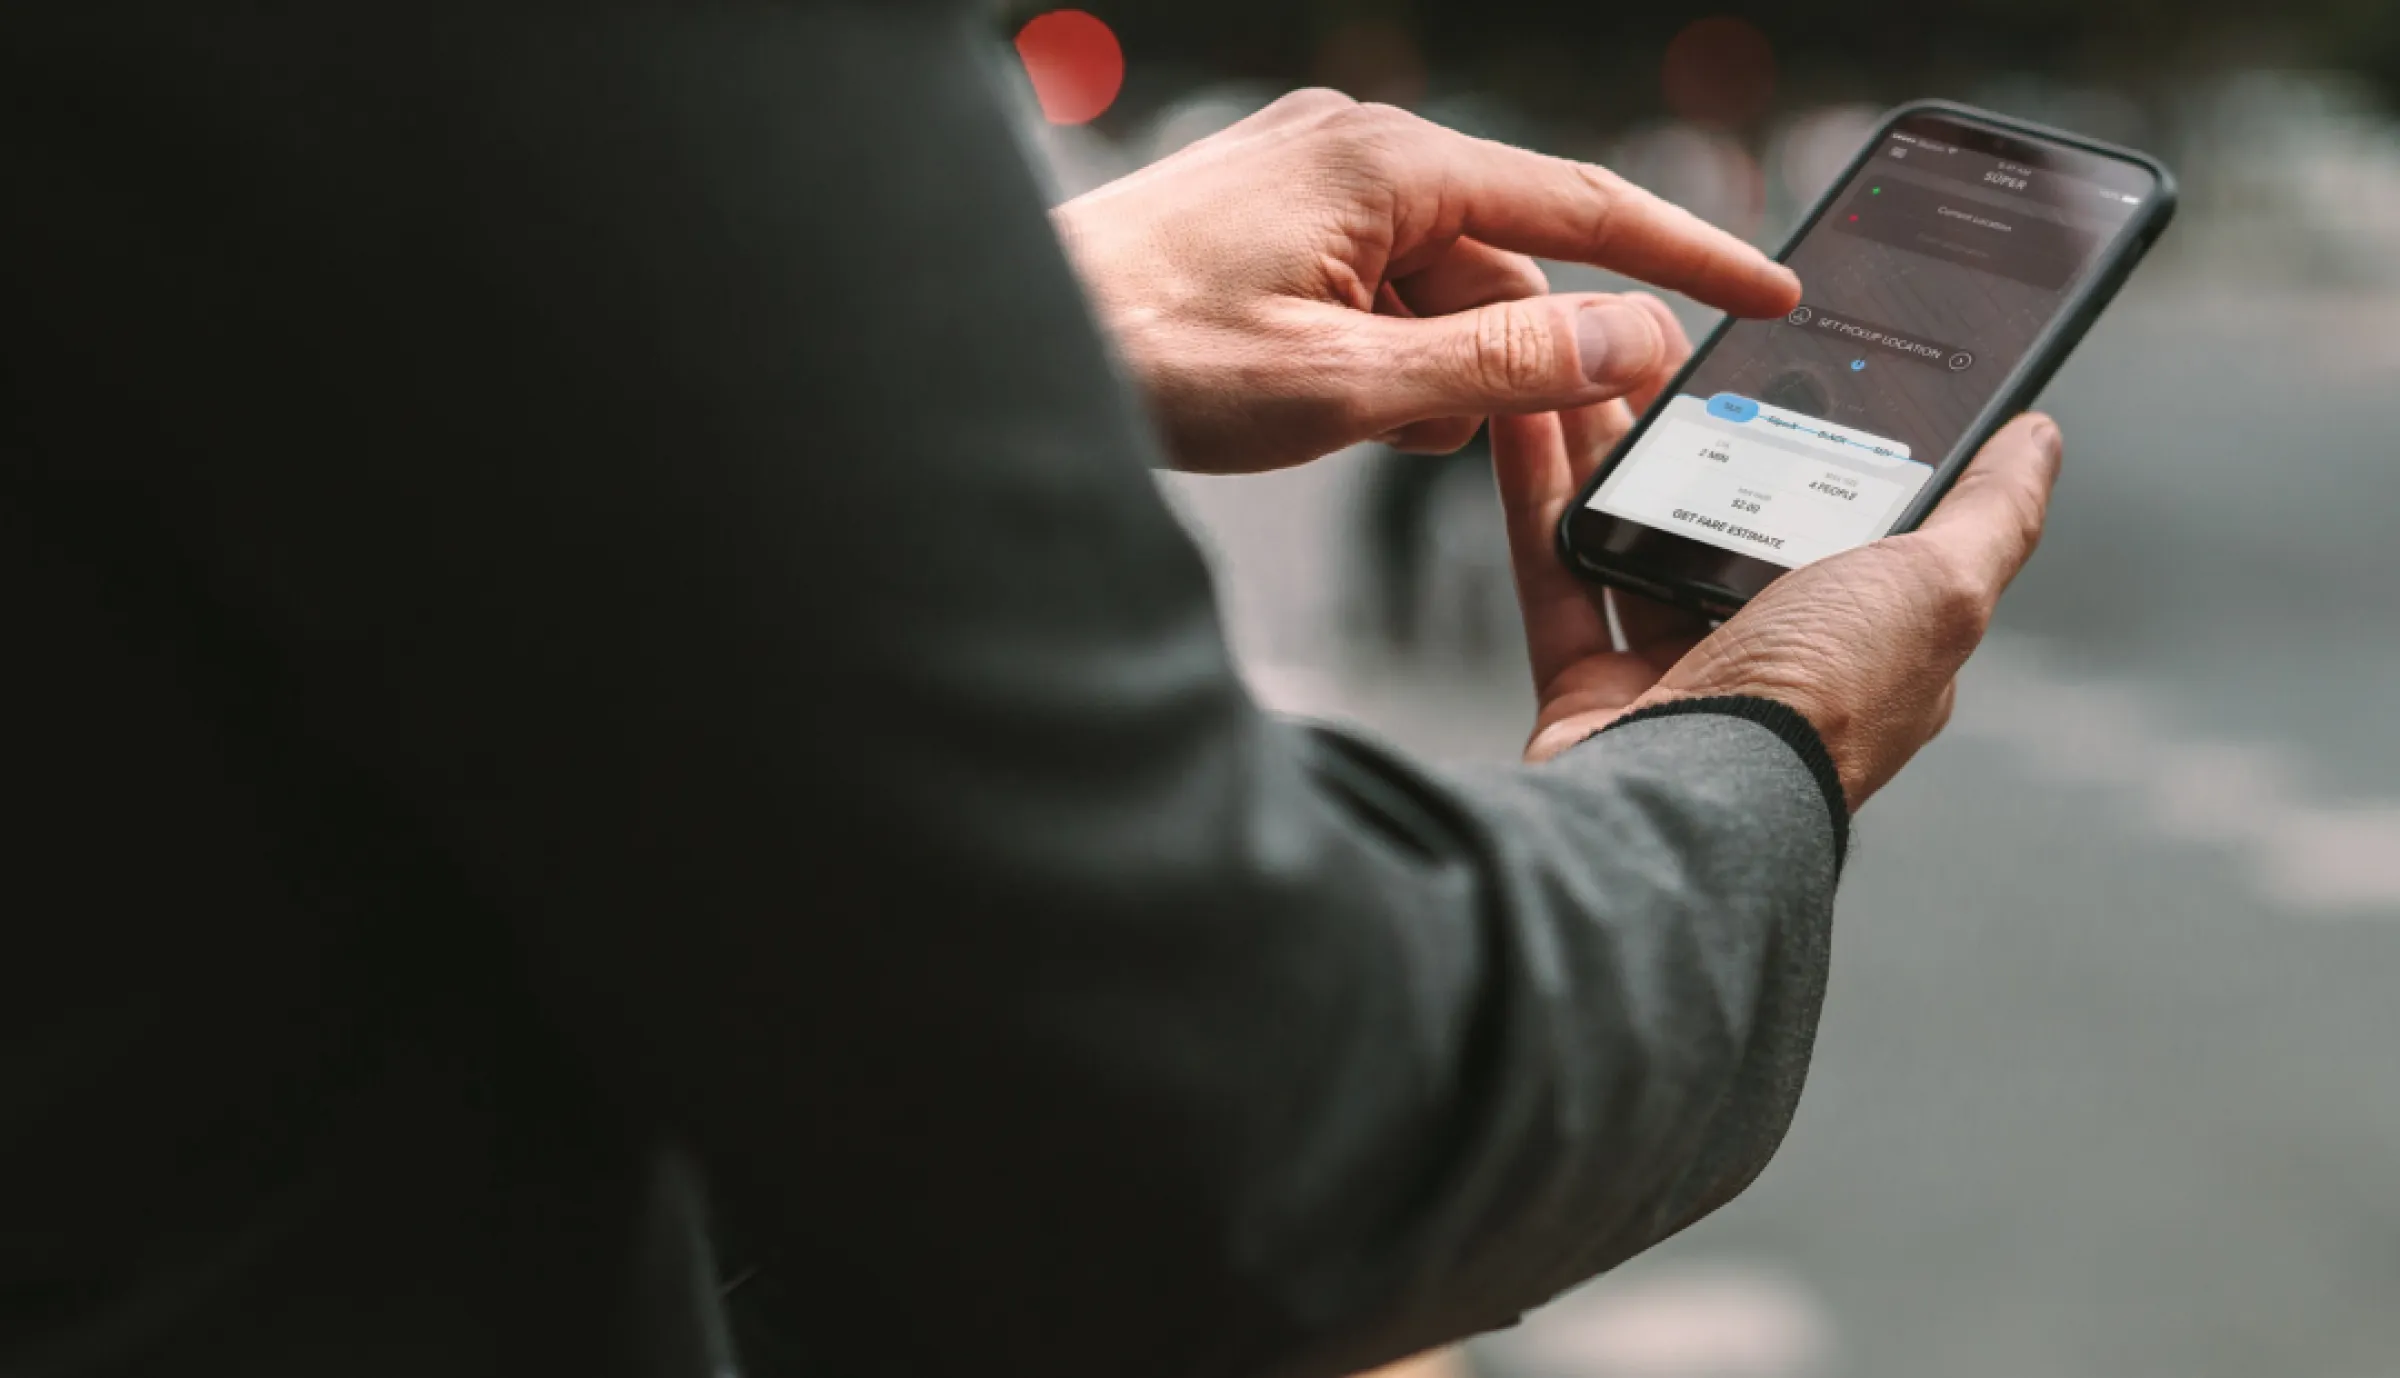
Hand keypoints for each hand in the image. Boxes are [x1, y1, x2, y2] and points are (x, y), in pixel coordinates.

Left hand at [1052, 90, 1797, 473]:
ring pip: (1437, 293)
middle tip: (1478, 440)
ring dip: (1432, 373)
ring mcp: (1311, 189)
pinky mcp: (1276, 230)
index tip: (1768, 293)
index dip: (1687, 258)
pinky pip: (1377, 295)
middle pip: (1504, 266)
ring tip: (1358, 425)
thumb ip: (1500, 362)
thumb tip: (1629, 335)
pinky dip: (1382, 361)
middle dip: (1509, 362)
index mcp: (1386, 168)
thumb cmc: (1140, 351)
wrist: (1004, 341)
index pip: (1582, 205)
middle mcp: (1356, 157)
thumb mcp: (1342, 383)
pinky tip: (1333, 406)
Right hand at [1500, 376, 2062, 812]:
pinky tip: (1528, 418)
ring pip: (1639, 532)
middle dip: (1697, 426)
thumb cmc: (1818, 710)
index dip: (1819, 431)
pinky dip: (1538, 493)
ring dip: (1611, 445)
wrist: (1681, 808)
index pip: (1852, 514)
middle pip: (1731, 513)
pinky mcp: (1589, 689)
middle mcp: (1776, 659)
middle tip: (1669, 348)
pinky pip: (1556, 571)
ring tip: (1591, 362)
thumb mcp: (1939, 590)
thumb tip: (2039, 442)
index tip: (1788, 354)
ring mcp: (1677, 677)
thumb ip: (1990, 512)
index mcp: (1869, 637)